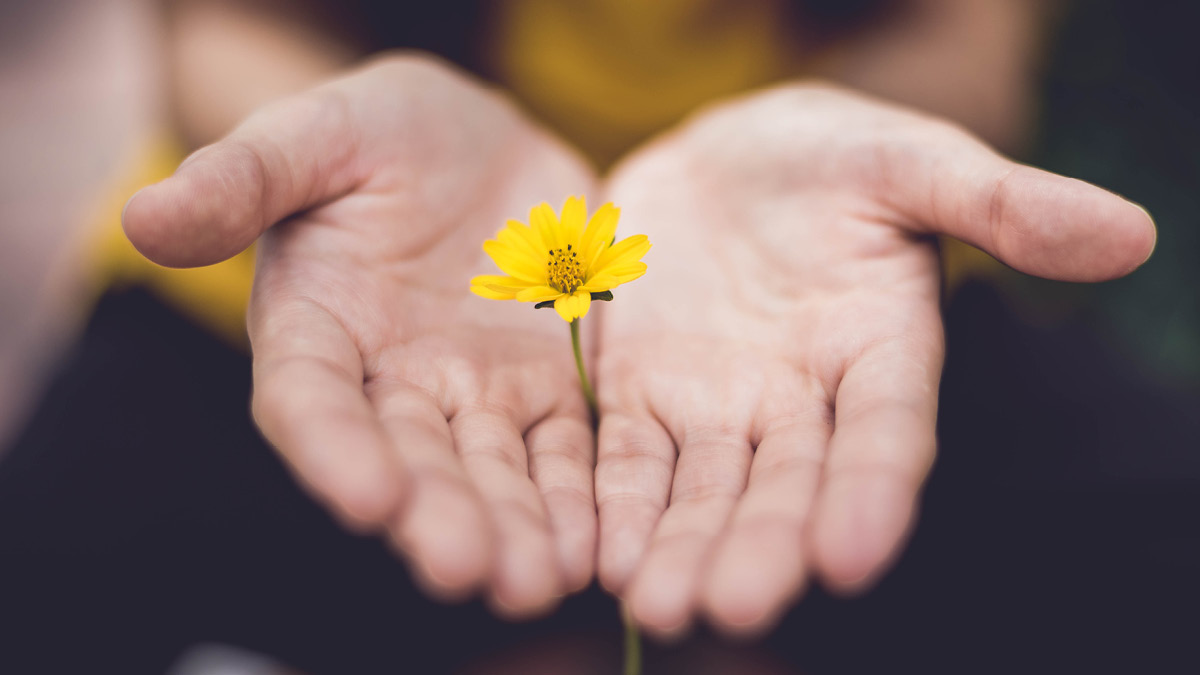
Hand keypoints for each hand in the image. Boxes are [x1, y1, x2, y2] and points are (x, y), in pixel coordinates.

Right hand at [123, 54, 598, 615]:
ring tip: (536, 581)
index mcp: (317, 327)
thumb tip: (143, 216)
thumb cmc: (379, 132)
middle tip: (466, 570)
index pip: (312, 400)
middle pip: (409, 459)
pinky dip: (576, 497)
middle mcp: (390, 380)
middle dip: (436, 515)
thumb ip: (243, 177)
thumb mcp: (316, 134)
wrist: (477, 141)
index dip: (334, 450)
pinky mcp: (544, 387)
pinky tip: (593, 546)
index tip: (368, 497)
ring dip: (513, 528)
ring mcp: (472, 391)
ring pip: (491, 471)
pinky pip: (562, 449)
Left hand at [593, 84, 1154, 636]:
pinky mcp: (642, 395)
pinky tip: (602, 556)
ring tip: (661, 605)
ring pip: (704, 490)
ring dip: (683, 548)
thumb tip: (1130, 234)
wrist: (723, 158)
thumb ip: (1000, 202)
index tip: (852, 556)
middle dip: (762, 546)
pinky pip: (628, 459)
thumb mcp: (909, 161)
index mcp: (880, 350)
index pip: (885, 433)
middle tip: (734, 607)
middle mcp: (802, 400)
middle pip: (786, 484)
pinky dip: (617, 505)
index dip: (872, 492)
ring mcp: (718, 405)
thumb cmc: (831, 156)